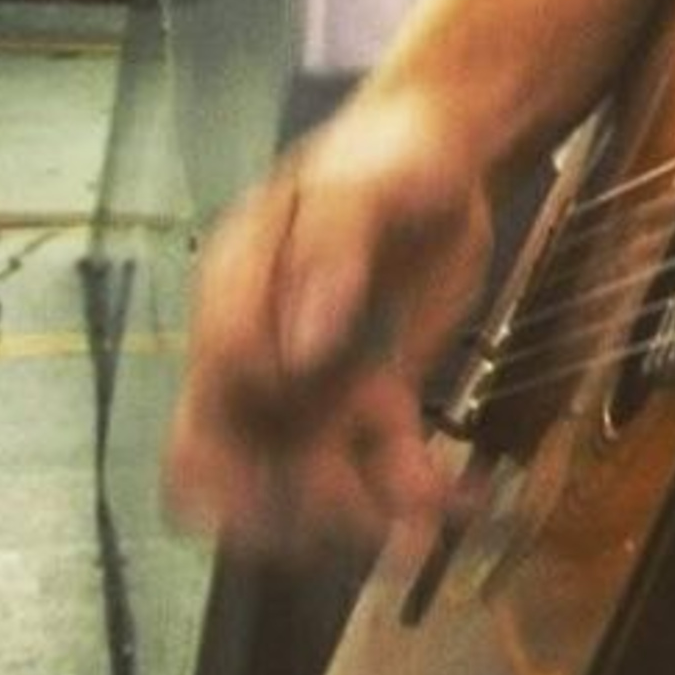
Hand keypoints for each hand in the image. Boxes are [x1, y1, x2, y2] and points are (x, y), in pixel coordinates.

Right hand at [163, 83, 495, 560]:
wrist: (436, 156)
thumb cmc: (387, 162)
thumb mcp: (362, 190)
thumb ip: (329, 257)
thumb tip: (298, 351)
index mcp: (234, 293)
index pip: (214, 381)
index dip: (257, 409)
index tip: (323, 399)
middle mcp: (258, 353)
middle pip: (230, 462)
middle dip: (282, 507)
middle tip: (354, 517)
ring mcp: (307, 385)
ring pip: (300, 484)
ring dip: (354, 516)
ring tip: (426, 518)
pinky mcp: (363, 401)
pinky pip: (371, 466)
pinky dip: (409, 491)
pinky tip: (459, 497)